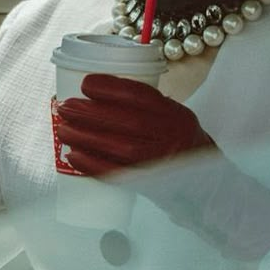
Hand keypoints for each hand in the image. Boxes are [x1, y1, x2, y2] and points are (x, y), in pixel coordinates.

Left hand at [55, 74, 269, 260]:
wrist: (206, 186)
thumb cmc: (182, 145)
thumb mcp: (175, 118)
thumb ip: (148, 106)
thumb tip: (101, 93)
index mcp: (177, 116)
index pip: (142, 96)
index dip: (111, 87)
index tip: (86, 83)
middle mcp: (172, 138)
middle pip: (126, 122)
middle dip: (90, 112)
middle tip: (65, 107)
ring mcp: (161, 163)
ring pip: (117, 148)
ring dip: (85, 136)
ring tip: (63, 128)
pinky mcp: (149, 185)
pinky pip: (116, 174)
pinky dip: (90, 164)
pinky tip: (72, 155)